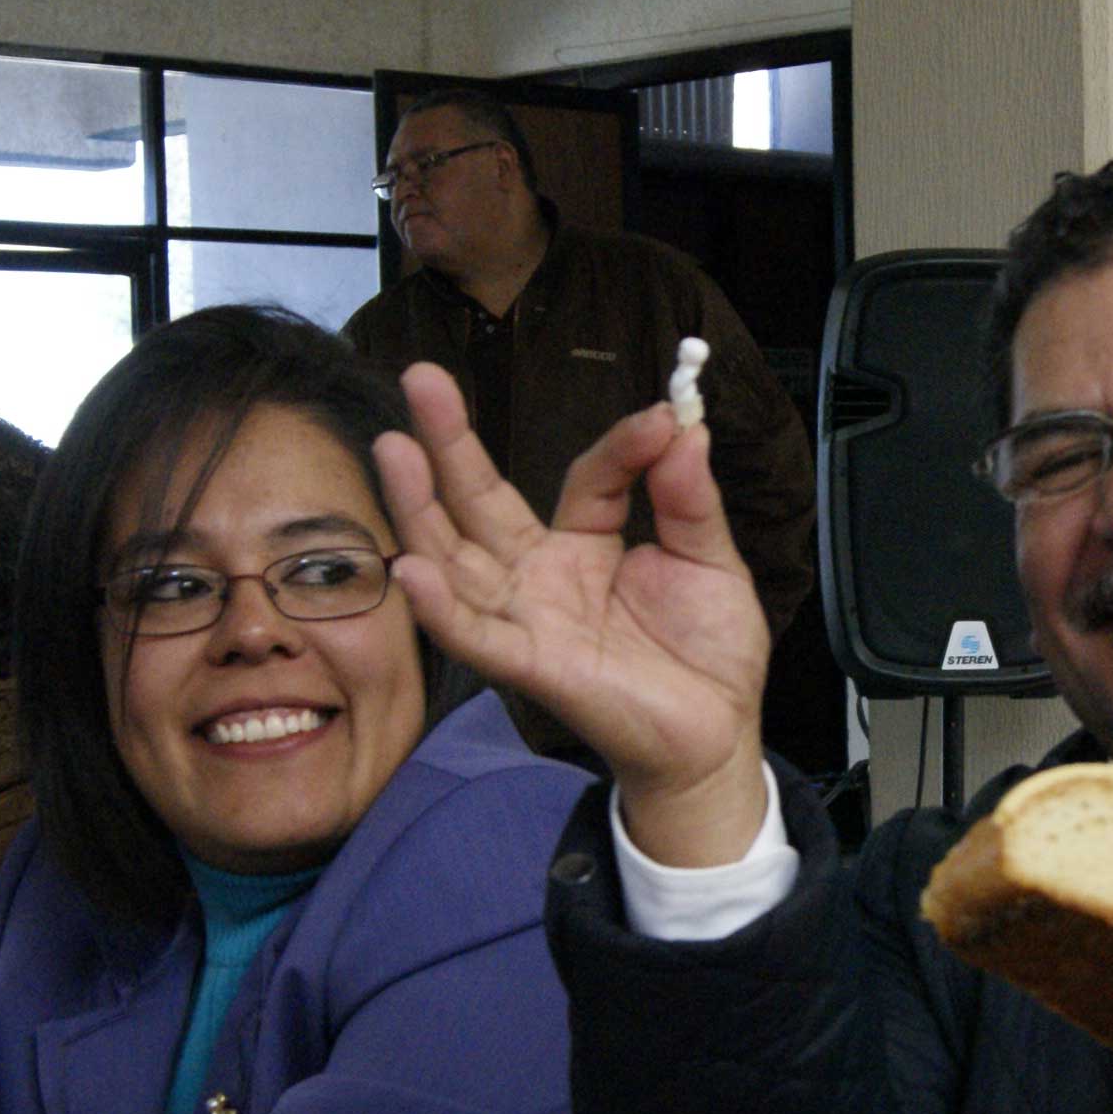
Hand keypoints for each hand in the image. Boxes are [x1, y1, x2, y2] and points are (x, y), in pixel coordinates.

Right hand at [376, 362, 772, 864]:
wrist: (719, 735)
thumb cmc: (709, 654)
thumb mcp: (709, 559)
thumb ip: (689, 497)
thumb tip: (682, 426)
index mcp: (586, 544)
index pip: (586, 478)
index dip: (621, 447)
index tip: (663, 416)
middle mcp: (542, 576)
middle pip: (481, 502)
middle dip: (448, 443)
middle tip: (420, 378)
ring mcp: (530, 618)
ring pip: (458, 559)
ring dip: (420, 508)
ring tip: (393, 450)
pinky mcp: (532, 665)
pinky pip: (476, 637)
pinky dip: (442, 609)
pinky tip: (410, 570)